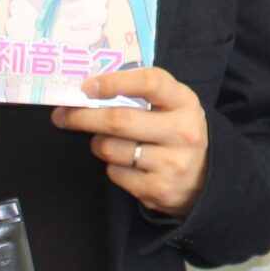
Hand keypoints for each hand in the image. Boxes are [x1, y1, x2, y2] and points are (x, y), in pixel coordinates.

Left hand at [53, 65, 210, 215]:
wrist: (206, 178)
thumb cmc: (176, 133)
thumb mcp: (172, 107)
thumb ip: (142, 94)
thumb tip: (89, 89)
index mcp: (184, 102)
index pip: (149, 83)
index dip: (115, 82)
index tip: (87, 86)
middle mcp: (182, 131)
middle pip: (119, 120)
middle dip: (83, 117)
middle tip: (62, 115)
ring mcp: (172, 162)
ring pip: (111, 149)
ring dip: (98, 145)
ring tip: (107, 143)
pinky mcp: (159, 189)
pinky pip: (115, 174)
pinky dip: (112, 168)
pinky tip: (126, 165)